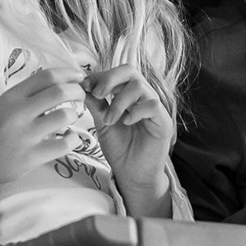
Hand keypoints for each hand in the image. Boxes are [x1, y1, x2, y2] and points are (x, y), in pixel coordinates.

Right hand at [0, 67, 84, 198]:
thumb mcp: (0, 106)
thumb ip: (24, 97)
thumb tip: (54, 86)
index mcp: (11, 97)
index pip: (46, 76)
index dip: (68, 73)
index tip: (78, 76)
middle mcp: (19, 112)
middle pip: (60, 92)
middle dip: (78, 91)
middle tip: (81, 96)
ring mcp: (26, 135)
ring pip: (66, 116)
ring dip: (75, 115)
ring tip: (71, 118)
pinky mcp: (32, 157)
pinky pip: (65, 144)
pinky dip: (73, 139)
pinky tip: (69, 138)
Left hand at [84, 65, 174, 214]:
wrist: (132, 174)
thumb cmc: (120, 148)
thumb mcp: (102, 123)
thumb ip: (96, 104)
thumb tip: (81, 85)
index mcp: (128, 94)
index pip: (116, 73)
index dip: (100, 75)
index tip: (84, 86)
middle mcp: (142, 97)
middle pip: (129, 71)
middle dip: (109, 79)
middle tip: (96, 94)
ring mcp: (154, 108)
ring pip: (139, 86)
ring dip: (119, 101)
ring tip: (109, 120)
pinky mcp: (164, 122)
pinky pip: (153, 105)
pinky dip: (136, 111)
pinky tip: (126, 123)